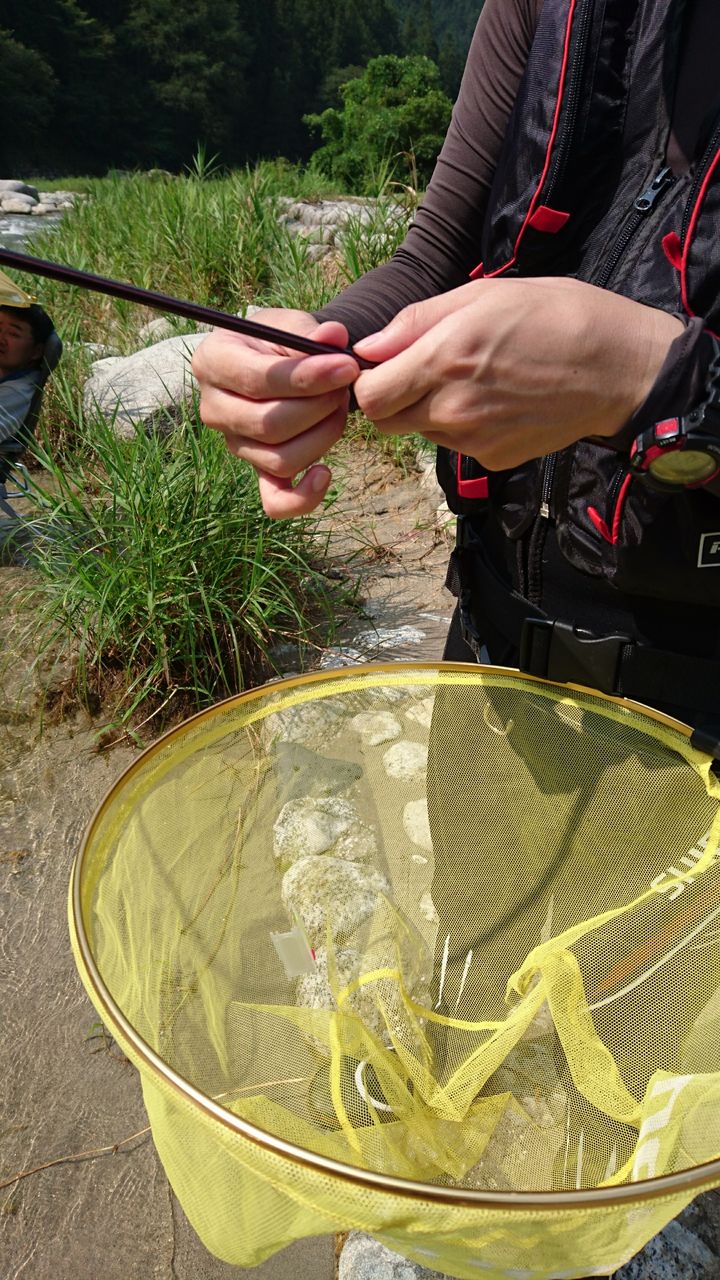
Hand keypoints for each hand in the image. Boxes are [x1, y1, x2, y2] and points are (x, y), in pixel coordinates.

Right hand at [192, 309, 358, 516]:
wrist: (280, 360)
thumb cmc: (282, 340)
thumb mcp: (292, 324)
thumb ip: (311, 331)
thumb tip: (334, 337)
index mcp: (213, 362)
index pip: (258, 380)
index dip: (307, 377)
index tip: (347, 366)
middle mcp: (214, 408)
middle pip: (269, 425)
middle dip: (319, 407)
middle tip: (344, 386)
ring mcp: (235, 444)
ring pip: (280, 459)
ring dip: (323, 436)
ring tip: (339, 408)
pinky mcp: (256, 469)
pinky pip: (275, 500)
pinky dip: (304, 497)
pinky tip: (325, 473)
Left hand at [352, 278, 683, 468]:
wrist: (617, 368)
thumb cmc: (555, 315)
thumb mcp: (483, 295)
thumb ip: (416, 323)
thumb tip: (367, 348)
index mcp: (442, 360)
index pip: (368, 396)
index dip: (369, 381)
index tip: (386, 364)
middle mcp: (451, 409)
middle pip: (387, 421)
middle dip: (395, 398)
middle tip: (426, 371)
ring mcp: (473, 440)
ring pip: (423, 431)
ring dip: (432, 410)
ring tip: (477, 378)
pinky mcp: (493, 459)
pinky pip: (458, 444)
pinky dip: (466, 426)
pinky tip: (500, 400)